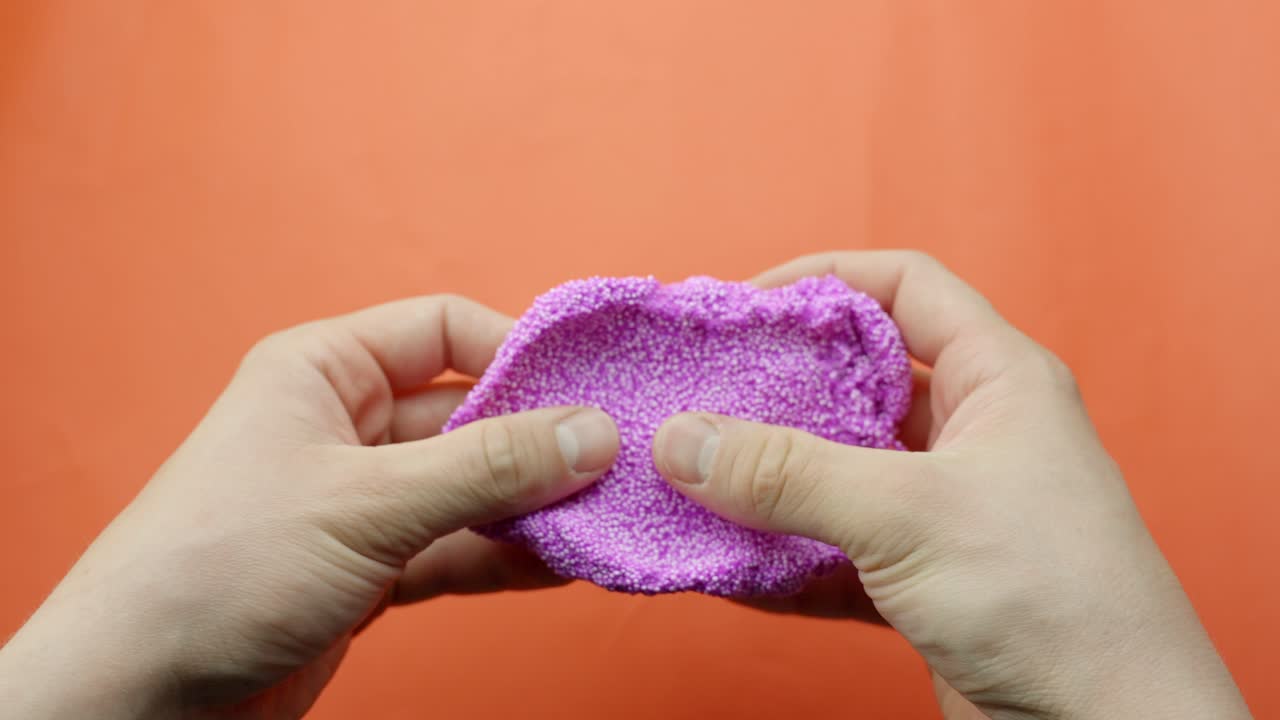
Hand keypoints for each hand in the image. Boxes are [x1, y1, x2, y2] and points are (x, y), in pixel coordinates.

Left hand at [0, 296, 619, 719]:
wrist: (139, 696)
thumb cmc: (221, 566)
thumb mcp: (367, 502)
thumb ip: (487, 468)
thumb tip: (593, 433)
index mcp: (324, 369)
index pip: (444, 330)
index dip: (519, 351)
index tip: (592, 386)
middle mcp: (346, 426)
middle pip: (469, 413)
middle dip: (542, 440)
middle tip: (620, 463)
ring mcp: (362, 502)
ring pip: (471, 488)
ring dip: (535, 505)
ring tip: (608, 519)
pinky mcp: (371, 570)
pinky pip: (457, 548)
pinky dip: (507, 556)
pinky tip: (564, 563)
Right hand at [652, 251, 1251, 719]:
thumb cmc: (1050, 596)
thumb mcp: (907, 513)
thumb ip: (788, 474)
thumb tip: (680, 439)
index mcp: (997, 380)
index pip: (905, 287)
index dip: (824, 279)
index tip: (742, 303)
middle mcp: (972, 435)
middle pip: (858, 379)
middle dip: (778, 385)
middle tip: (699, 390)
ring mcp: (946, 511)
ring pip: (840, 470)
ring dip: (769, 478)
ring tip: (691, 476)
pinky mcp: (925, 581)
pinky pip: (835, 551)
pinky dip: (782, 558)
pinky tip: (727, 565)